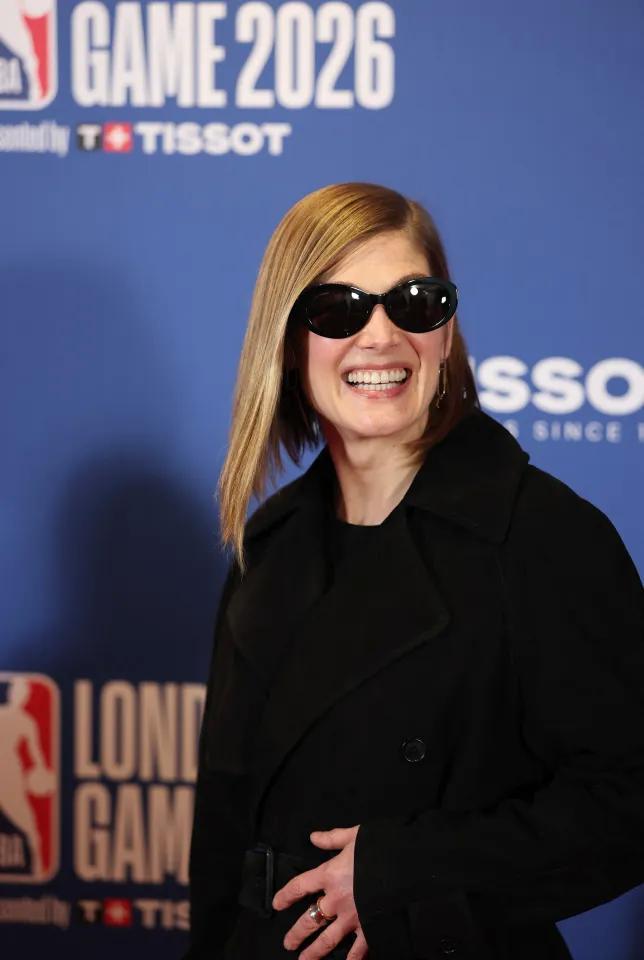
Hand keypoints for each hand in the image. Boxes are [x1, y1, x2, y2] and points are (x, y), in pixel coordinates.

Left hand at [272, 824, 367, 958]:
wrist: (406, 865)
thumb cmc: (379, 848)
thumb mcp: (354, 836)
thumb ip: (332, 839)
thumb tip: (313, 837)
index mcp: (329, 874)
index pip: (300, 886)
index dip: (286, 895)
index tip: (277, 904)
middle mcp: (336, 899)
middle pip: (310, 919)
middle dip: (297, 933)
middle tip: (288, 943)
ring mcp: (351, 918)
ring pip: (327, 940)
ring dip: (314, 952)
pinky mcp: (369, 929)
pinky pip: (357, 950)